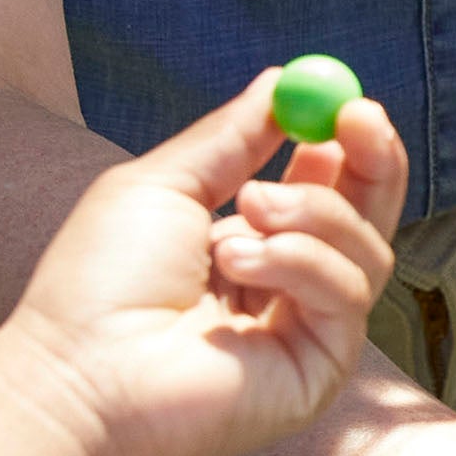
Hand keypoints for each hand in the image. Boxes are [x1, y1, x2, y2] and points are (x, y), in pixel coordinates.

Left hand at [0, 72, 407, 455]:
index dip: (345, 146)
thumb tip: (280, 82)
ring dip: (308, 215)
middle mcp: (285, 291)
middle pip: (367, 221)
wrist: (83, 373)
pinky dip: (299, 264)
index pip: (325, 192)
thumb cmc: (100, 284)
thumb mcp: (164, 186)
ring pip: (363, 251)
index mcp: (246, 247)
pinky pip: (347, 293)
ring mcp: (307, 332)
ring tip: (237, 220)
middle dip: (372, 165)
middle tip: (361, 117)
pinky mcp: (322, 368)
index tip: (347, 102)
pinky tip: (236, 266)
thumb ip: (230, 138)